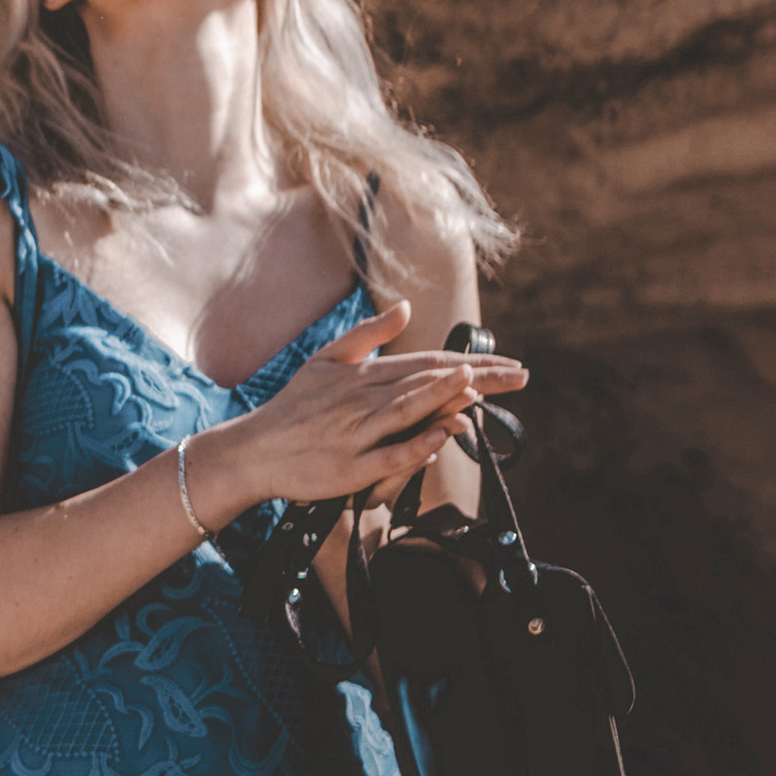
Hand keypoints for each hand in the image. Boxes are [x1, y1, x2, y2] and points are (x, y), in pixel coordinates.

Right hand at [190, 303, 526, 527]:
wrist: (253, 449)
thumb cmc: (294, 407)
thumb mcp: (327, 359)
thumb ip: (368, 335)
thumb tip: (406, 308)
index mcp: (364, 374)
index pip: (429, 362)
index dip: (473, 362)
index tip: (512, 365)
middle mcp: (363, 399)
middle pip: (427, 382)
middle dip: (479, 378)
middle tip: (522, 375)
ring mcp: (357, 433)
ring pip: (406, 409)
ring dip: (442, 395)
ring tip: (479, 383)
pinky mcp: (349, 467)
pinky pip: (389, 454)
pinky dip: (418, 442)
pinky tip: (444, 433)